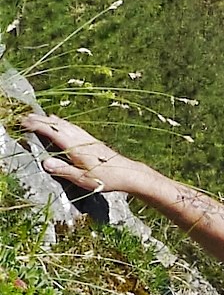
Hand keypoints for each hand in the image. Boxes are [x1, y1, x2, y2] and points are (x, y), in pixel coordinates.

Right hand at [19, 113, 149, 195]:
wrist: (127, 173)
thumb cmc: (106, 179)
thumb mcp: (82, 179)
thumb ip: (63, 170)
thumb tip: (45, 162)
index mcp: (75, 147)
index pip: (52, 132)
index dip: (37, 126)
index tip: (24, 122)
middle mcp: (80, 139)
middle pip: (57, 125)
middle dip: (41, 120)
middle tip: (26, 117)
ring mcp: (86, 138)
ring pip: (65, 124)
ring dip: (51, 119)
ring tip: (40, 116)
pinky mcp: (91, 140)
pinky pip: (72, 127)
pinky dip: (63, 122)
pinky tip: (61, 122)